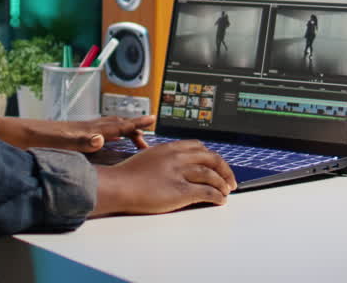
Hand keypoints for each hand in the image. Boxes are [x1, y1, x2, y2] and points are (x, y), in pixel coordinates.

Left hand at [0, 115, 153, 151]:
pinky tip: (103, 139)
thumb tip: (102, 138)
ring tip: (132, 135)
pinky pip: (94, 133)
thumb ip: (79, 140)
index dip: (134, 124)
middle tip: (148, 135)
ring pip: (105, 128)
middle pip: (114, 125)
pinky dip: (106, 134)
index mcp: (85, 130)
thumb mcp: (57, 142)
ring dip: (121, 131)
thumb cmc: (31, 138)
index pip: (116, 126)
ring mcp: (75, 130)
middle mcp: (82, 128)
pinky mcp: (67, 135)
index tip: (152, 119)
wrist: (11, 134)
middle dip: (133, 128)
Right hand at [91, 140, 236, 215]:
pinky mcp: (179, 191)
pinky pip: (206, 192)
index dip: (211, 156)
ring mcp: (179, 173)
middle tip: (230, 179)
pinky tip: (220, 200)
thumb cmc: (125, 176)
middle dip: (224, 169)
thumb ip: (162, 160)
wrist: (116, 186)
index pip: (198, 146)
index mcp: (169, 148)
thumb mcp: (146, 158)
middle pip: (210, 158)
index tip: (215, 163)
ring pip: (211, 174)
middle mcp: (176, 157)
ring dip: (223, 183)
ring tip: (227, 191)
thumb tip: (170, 168)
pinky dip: (217, 196)